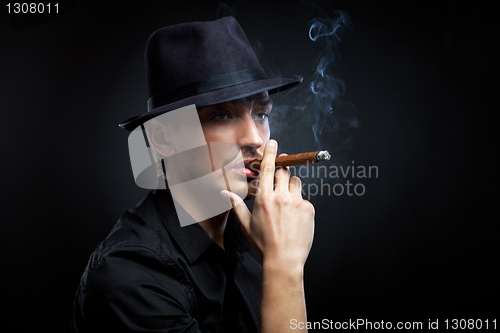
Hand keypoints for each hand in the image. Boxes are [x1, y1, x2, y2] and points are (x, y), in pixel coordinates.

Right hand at [221, 139, 314, 269]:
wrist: (284, 260)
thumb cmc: (264, 244)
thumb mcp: (246, 225)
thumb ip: (237, 205)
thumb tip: (225, 193)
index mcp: (264, 198)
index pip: (268, 168)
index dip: (270, 152)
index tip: (273, 143)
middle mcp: (281, 196)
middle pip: (284, 171)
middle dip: (281, 171)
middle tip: (279, 177)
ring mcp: (297, 202)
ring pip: (296, 182)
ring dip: (291, 186)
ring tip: (286, 202)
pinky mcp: (309, 209)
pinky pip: (304, 198)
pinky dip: (299, 203)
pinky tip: (294, 218)